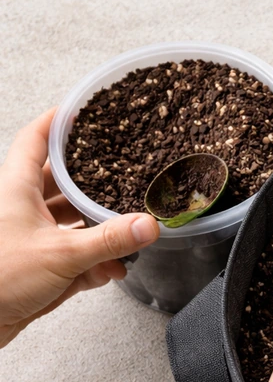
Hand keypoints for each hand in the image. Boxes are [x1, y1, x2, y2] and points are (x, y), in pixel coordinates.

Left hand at [0, 108, 160, 347]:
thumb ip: (109, 240)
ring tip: (126, 226)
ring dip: (98, 227)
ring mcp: (31, 238)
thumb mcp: (61, 255)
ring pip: (71, 221)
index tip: (82, 112)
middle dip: (93, 180)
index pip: (35, 141)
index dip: (57, 123)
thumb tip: (146, 225)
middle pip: (60, 181)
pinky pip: (75, 256)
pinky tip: (113, 269)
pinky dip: (95, 262)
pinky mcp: (39, 267)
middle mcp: (22, 209)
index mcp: (16, 190)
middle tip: (121, 171)